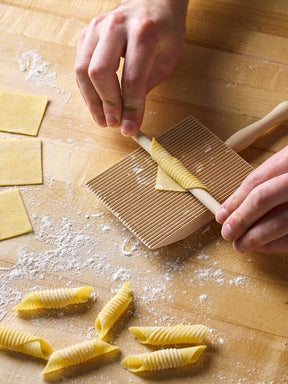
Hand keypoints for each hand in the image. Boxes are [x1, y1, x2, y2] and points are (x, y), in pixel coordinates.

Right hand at [75, 0, 187, 135]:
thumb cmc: (163, 32)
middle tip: (115, 124)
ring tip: (103, 120)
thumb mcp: (166, 60)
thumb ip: (146, 87)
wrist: (151, 2)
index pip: (133, 79)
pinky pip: (79, 67)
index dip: (130, 108)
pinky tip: (97, 103)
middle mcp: (116, 26)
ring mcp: (96, 28)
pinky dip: (87, 90)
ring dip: (92, 101)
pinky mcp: (85, 34)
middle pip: (100, 73)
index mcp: (143, 33)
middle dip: (107, 104)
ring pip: (83, 71)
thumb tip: (130, 119)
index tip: (129, 128)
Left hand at [216, 146, 287, 253]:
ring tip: (240, 245)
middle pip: (264, 198)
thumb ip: (267, 180)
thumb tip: (232, 206)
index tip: (221, 215)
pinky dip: (276, 245)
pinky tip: (263, 247)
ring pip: (280, 223)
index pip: (257, 180)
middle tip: (227, 234)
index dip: (235, 201)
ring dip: (255, 238)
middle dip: (241, 219)